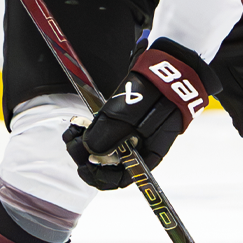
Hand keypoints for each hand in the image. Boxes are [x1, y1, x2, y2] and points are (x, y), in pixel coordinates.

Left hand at [64, 40, 218, 188]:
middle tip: (71, 139)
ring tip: (74, 129)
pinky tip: (81, 122)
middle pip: (108, 165)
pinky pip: (105, 133)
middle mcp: (140, 148)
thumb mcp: (129, 112)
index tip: (82, 163)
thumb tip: (87, 151)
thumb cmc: (157, 89)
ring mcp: (133, 134)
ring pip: (103, 148)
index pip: (120, 180)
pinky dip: (90, 130)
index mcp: (148, 155)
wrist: (171, 62)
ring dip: (84, 142)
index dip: (98, 177)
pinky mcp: (126, 120)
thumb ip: (107, 134)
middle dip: (85, 155)